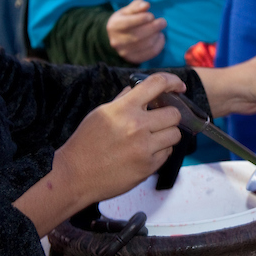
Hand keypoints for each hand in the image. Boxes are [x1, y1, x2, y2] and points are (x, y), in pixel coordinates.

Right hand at [14, 73, 183, 234]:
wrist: (76, 175)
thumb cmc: (85, 143)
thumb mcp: (100, 114)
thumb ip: (122, 101)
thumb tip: (135, 89)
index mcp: (124, 108)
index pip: (157, 84)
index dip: (173, 81)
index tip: (179, 87)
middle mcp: (137, 126)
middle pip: (174, 114)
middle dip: (170, 115)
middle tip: (161, 120)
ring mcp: (144, 148)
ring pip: (175, 134)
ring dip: (167, 134)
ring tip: (153, 137)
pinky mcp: (148, 167)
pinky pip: (167, 153)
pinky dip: (161, 151)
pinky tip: (146, 152)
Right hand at [106, 0, 166, 64]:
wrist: (117, 38)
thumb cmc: (125, 20)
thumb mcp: (127, 11)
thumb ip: (136, 6)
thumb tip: (146, 5)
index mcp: (114, 26)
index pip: (129, 23)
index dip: (142, 18)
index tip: (151, 16)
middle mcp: (117, 41)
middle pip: (139, 35)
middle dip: (154, 27)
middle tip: (163, 22)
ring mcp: (125, 52)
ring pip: (147, 44)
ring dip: (157, 35)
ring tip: (159, 29)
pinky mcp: (134, 59)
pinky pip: (151, 52)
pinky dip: (160, 44)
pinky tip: (160, 37)